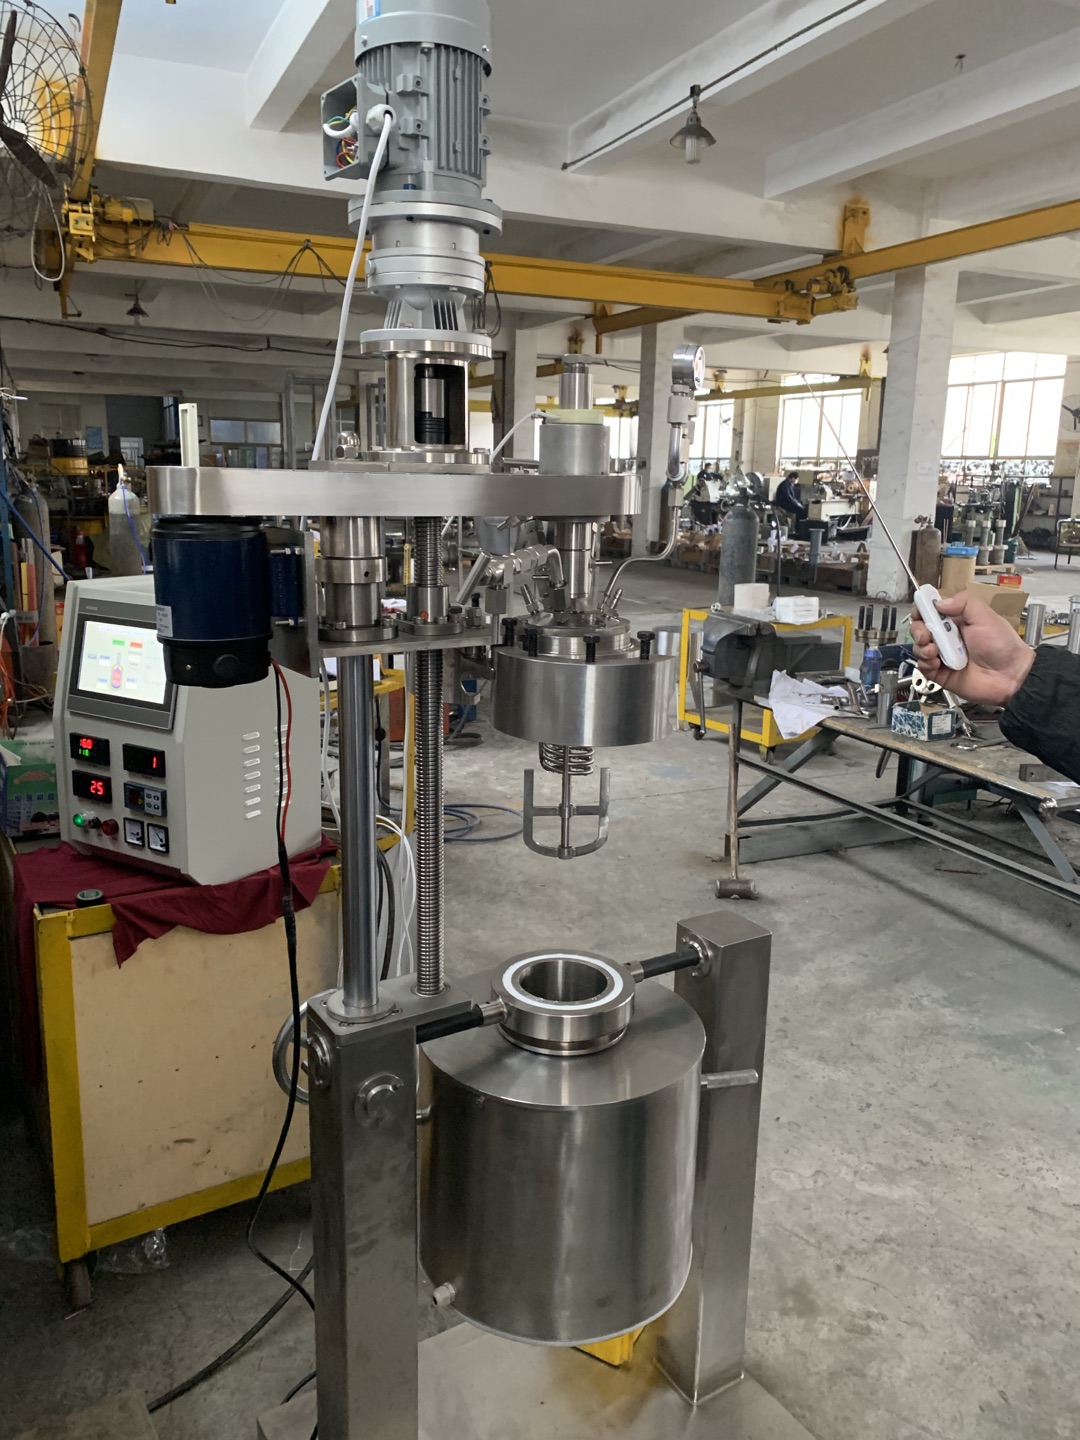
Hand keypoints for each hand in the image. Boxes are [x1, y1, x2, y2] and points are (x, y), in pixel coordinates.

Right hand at [910, 589, 1034, 705]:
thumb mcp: (985, 616)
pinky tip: (936, 662)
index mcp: (956, 620)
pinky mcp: (941, 673)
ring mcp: (943, 655)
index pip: (931, 611)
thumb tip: (940, 603)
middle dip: (918, 630)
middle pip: (919, 629)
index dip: (922, 610)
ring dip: (921, 648)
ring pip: (918, 648)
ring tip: (934, 651)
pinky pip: (923, 667)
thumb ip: (964, 602)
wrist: (1010, 675)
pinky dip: (925, 663)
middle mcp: (947, 637)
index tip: (921, 612)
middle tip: (927, 635)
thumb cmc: (1003, 646)